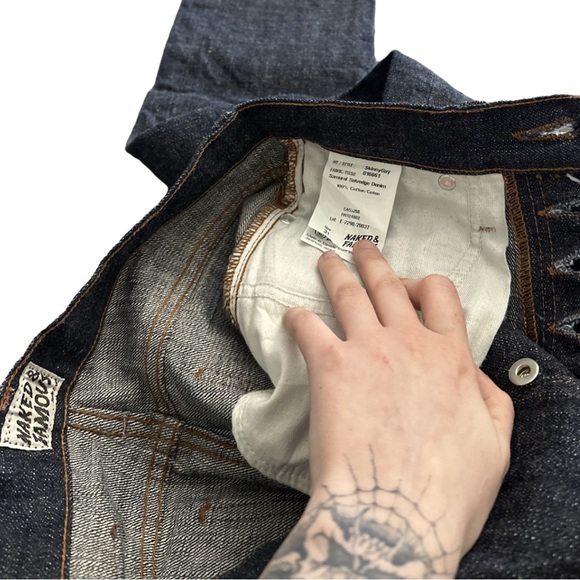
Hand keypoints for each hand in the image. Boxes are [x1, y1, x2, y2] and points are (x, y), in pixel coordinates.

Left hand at [262, 241, 513, 577]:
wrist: (395, 515)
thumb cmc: (444, 491)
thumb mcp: (493, 446)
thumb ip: (488, 402)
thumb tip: (473, 377)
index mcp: (449, 358)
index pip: (440, 297)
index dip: (425, 283)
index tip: (413, 284)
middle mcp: (409, 344)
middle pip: (389, 285)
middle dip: (374, 261)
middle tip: (361, 249)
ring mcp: (368, 351)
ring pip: (349, 294)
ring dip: (336, 272)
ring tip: (327, 260)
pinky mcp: (330, 368)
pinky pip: (308, 328)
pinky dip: (297, 318)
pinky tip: (290, 316)